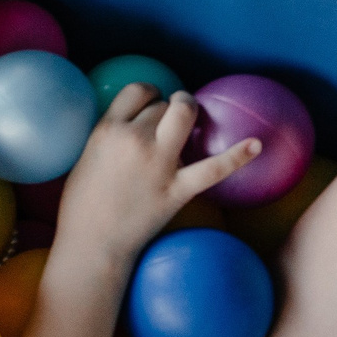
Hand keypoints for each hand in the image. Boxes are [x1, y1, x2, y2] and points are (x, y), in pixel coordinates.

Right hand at [53, 85, 260, 271]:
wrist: (92, 244)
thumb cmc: (80, 206)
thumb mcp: (85, 158)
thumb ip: (109, 138)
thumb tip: (132, 124)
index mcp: (107, 131)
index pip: (137, 91)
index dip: (149, 93)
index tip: (151, 104)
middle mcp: (134, 140)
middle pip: (162, 105)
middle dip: (167, 109)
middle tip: (168, 121)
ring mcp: (159, 163)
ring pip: (185, 116)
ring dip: (192, 110)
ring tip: (195, 118)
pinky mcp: (178, 189)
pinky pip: (214, 168)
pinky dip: (238, 156)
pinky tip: (256, 144)